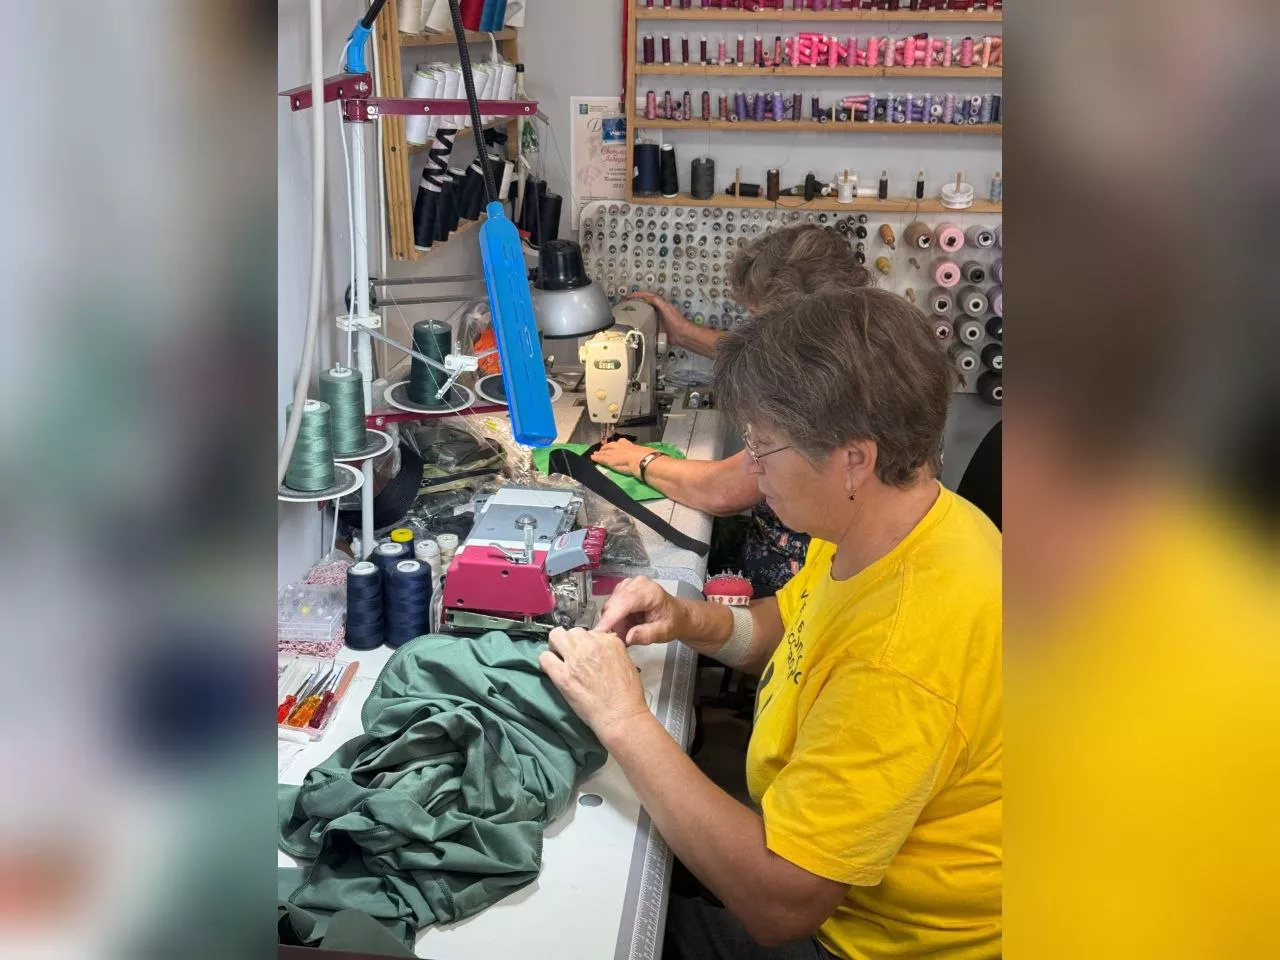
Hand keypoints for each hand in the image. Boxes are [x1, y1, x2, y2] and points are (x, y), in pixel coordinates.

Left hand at [539, 627, 651, 743]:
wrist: (620, 714)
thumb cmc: (628, 694)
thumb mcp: (626, 661)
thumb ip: (611, 650)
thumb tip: (600, 648)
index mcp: (608, 640)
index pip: (590, 632)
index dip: (586, 643)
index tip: (586, 654)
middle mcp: (590, 644)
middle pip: (573, 632)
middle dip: (571, 642)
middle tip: (572, 656)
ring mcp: (575, 659)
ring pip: (555, 636)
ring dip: (556, 646)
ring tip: (560, 659)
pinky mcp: (562, 675)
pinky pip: (544, 657)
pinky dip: (546, 661)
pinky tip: (552, 669)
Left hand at [590, 438, 645, 476]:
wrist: (642, 460)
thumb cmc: (647, 457)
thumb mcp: (646, 453)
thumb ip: (643, 453)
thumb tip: (648, 454)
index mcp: (631, 445)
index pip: (623, 442)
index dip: (618, 444)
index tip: (617, 444)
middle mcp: (621, 447)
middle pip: (611, 445)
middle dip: (606, 447)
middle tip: (603, 448)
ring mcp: (615, 453)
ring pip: (605, 452)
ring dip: (600, 452)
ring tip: (596, 454)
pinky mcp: (610, 460)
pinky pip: (601, 458)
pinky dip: (597, 458)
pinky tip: (593, 458)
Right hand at [595, 576, 682, 646]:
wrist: (676, 614)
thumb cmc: (671, 622)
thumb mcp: (663, 633)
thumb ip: (646, 635)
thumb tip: (627, 638)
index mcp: (650, 592)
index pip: (624, 603)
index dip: (610, 618)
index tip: (599, 632)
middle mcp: (637, 584)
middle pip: (614, 604)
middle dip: (611, 623)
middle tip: (617, 640)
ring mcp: (629, 584)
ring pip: (610, 605)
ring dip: (614, 621)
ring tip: (627, 630)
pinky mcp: (623, 588)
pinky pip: (611, 605)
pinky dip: (615, 617)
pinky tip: (626, 623)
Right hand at [626, 291, 697, 349]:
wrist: (682, 335)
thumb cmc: (676, 322)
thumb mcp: (665, 308)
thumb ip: (657, 301)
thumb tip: (645, 297)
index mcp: (660, 304)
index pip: (646, 296)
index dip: (637, 295)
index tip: (628, 297)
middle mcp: (658, 310)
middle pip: (644, 303)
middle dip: (634, 301)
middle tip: (625, 303)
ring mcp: (657, 318)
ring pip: (644, 312)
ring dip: (636, 310)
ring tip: (627, 312)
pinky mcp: (657, 327)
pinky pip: (646, 322)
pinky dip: (640, 321)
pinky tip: (636, 324)